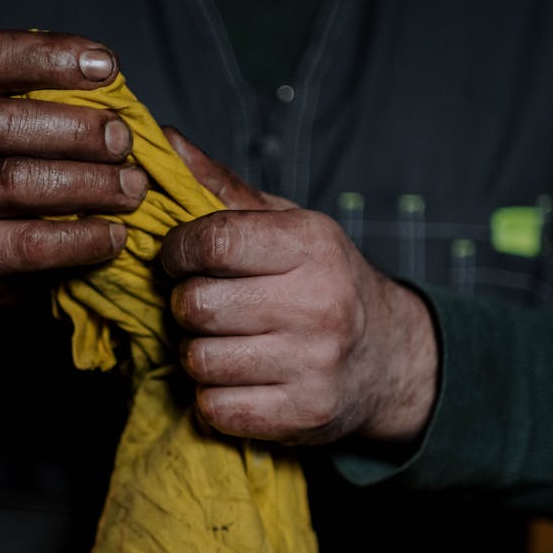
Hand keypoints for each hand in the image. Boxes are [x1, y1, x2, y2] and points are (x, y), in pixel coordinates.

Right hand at [0, 30, 144, 398]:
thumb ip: (66, 107)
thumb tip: (155, 127)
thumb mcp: (17, 129)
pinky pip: (29, 243)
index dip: (50, 56)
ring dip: (87, 181)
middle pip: (1, 121)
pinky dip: (81, 238)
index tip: (109, 68)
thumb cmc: (3, 173)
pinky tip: (115, 234)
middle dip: (75, 127)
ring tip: (133, 188)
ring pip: (14, 180)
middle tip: (124, 140)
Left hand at [160, 130, 438, 446]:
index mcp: (312, 244)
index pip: (213, 240)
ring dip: (198, 354)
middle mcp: (320, 303)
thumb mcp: (285, 225)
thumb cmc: (320, 281)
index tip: (178, 258)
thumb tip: (163, 138)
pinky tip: (238, 378)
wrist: (388, 357)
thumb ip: (220, 188)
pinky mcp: (304, 414)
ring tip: (224, 342)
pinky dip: (214, 397)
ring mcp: (314, 363)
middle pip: (197, 305)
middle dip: (187, 306)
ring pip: (199, 360)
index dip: (177, 251)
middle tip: (206, 305)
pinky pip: (215, 408)